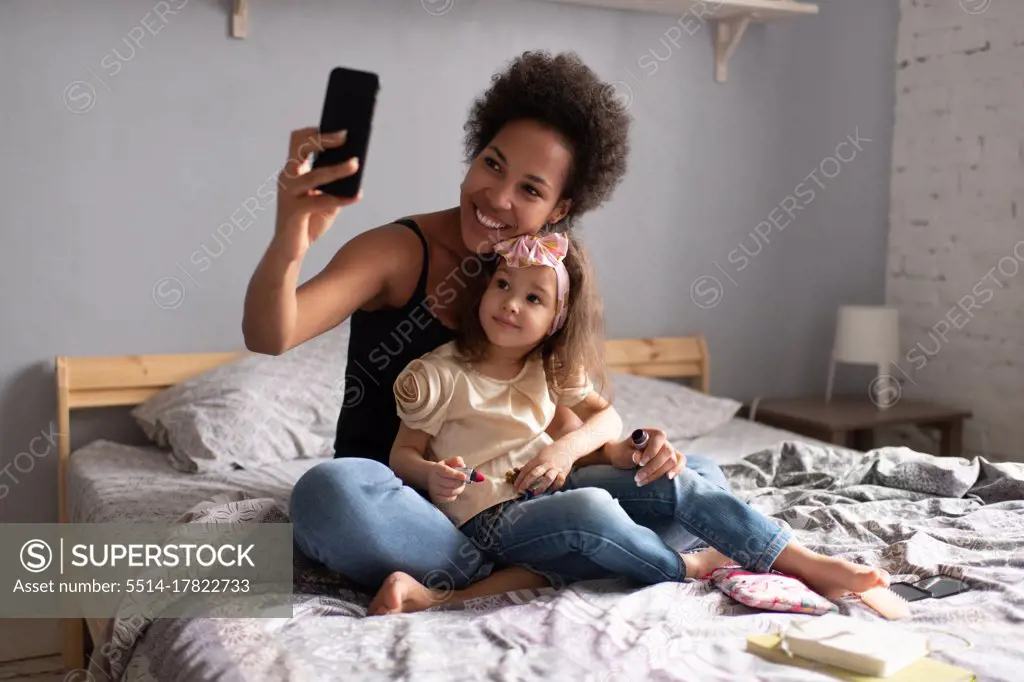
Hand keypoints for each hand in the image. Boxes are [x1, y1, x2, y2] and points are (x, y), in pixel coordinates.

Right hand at [273, 127, 363, 260]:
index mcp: (294, 169)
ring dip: (337, 169)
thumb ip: (337, 182)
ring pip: (314, 175)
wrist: (291, 249)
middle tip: (346, 136)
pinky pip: (320, 201)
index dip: (317, 131)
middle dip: (323, 139)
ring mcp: (289, 193)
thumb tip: (356, 163)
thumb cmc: (310, 220)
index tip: (340, 128)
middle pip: (300, 147)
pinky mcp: (294, 212)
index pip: (299, 140)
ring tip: (356, 164)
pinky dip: (340, 198)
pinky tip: (357, 196)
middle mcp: (288, 177)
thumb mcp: (327, 197)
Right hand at [428, 457, 469, 503]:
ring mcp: (433, 489)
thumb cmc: (444, 468)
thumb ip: (457, 461)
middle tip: (464, 480)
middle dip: (460, 482)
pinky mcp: (435, 497)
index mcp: (437, 468)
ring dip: (459, 489)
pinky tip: (454, 490)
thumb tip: (463, 466)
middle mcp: (433, 479)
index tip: (465, 476)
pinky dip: (454, 495)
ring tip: (460, 485)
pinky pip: (449, 499)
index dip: (456, 474)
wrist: (430, 476)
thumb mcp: (449, 462)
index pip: (445, 472)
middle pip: (449, 483)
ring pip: (450, 492)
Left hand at [514, 445, 573, 496]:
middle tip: (521, 490)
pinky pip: (559, 481)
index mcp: (538, 459)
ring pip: (548, 478)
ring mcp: (555, 468)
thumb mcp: (540, 455)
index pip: (527, 469)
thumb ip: (532, 464)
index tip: (515, 486)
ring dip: (541, 486)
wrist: (568, 447)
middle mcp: (546, 463)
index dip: (520, 478)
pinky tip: (549, 492)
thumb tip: (519, 471)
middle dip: (527, 482)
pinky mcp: (563, 472)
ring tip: (535, 493)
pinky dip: (554, 487)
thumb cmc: (551, 452)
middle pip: (535, 473)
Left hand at [605, 428, 685, 485]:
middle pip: (666, 452)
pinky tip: (668, 477)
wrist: (625, 457)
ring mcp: (669, 449)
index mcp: (650, 433)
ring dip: (657, 473)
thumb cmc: (623, 453)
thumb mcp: (622, 453)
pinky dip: (676, 470)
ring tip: (641, 481)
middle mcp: (662, 440)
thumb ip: (629, 454)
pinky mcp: (672, 459)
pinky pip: (680, 462)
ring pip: (672, 461)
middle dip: (652, 467)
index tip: (640, 463)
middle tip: (637, 478)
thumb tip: (637, 457)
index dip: (652, 451)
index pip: (659, 437)